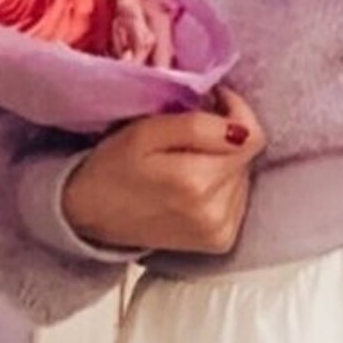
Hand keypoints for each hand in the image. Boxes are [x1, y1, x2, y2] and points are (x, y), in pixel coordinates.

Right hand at [62, 86, 265, 253]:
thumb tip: (243, 129)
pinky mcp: (220, 241)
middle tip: (187, 136)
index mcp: (196, 182)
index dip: (235, 111)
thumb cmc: (114, 166)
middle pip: (246, 157)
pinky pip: (238, 199)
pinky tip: (194, 186)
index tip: (212, 102)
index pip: (252, 136)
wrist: (90, 216)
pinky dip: (222, 187)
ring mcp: (219, 230)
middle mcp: (214, 211)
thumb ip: (197, 126)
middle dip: (224, 139)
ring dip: (222, 163)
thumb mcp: (146, 132)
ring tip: (186, 162)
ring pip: (243, 176)